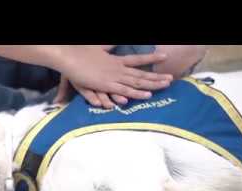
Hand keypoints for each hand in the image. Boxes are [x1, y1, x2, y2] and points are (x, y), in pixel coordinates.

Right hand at [53, 46, 172, 107]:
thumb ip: (105, 50)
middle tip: (171, 79)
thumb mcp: (96, 50)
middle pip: (141, 73)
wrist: (69, 56)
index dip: (151, 57)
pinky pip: (125, 90)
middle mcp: (118, 68)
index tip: (164, 56)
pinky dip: (137, 93)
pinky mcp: (107, 85)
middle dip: (156, 76)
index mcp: (115, 60)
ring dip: (152, 84)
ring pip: (137, 82)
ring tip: (166, 85)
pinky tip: (148, 95)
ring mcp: (114, 76)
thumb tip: (110, 45)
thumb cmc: (79, 53)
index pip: (137, 59)